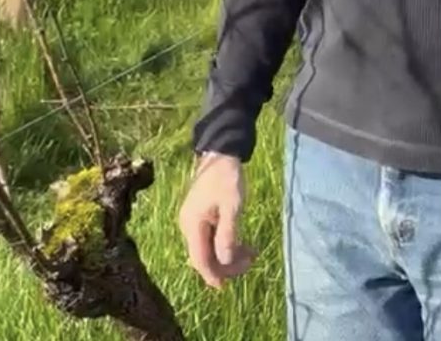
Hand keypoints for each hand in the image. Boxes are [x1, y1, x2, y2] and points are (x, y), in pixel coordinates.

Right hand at [178, 151, 256, 288]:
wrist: (220, 153)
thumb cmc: (227, 178)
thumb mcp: (232, 206)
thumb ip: (228, 234)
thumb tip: (225, 261)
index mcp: (192, 223)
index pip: (200, 259)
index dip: (213, 275)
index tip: (226, 286)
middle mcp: (188, 225)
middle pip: (204, 256)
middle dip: (226, 264)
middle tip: (252, 259)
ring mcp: (193, 221)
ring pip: (208, 249)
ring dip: (228, 255)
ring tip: (252, 251)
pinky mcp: (200, 217)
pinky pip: (210, 239)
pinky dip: (226, 244)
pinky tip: (242, 244)